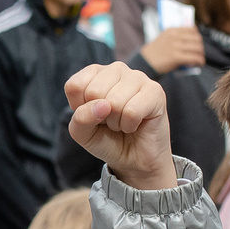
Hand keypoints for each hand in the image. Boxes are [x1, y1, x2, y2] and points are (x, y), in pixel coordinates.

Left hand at [64, 62, 175, 190]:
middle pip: (94, 92)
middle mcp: (116, 69)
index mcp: (95, 73)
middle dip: (100, 116)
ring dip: (116, 122)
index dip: (79, 109)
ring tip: (123, 122)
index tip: (92, 115)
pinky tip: (135, 124)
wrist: (134, 159)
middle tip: (111, 120)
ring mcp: (137, 77)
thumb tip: (102, 105)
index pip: (74, 86)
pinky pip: (132, 111)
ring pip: (114, 102)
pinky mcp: (155, 91)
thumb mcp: (83, 133)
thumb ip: (81, 118)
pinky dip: (130, 125)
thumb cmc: (107, 139)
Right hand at [139, 23, 205, 73]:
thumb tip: (193, 40)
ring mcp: (175, 46)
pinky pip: (194, 57)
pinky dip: (199, 61)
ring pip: (197, 48)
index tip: (197, 43)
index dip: (198, 36)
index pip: (192, 29)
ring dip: (201, 55)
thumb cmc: (156, 52)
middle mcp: (174, 37)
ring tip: (200, 60)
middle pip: (197, 39)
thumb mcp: (165, 38)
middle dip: (201, 47)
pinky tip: (199, 64)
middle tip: (200, 53)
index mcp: (172, 30)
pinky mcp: (176, 57)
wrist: (146, 62)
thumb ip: (177, 36)